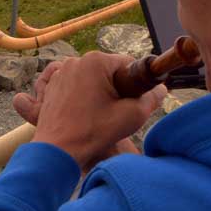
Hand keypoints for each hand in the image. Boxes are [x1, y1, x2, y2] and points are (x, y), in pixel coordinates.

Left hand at [12, 53, 166, 172]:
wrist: (58, 149)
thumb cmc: (95, 131)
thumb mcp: (133, 115)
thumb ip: (152, 98)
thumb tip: (161, 88)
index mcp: (95, 61)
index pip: (127, 64)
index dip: (135, 82)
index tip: (134, 99)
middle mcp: (75, 61)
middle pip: (107, 70)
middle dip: (116, 87)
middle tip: (117, 110)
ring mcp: (59, 73)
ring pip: (90, 78)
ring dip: (98, 91)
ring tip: (99, 113)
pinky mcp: (50, 86)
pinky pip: (72, 85)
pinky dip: (80, 95)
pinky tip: (83, 111)